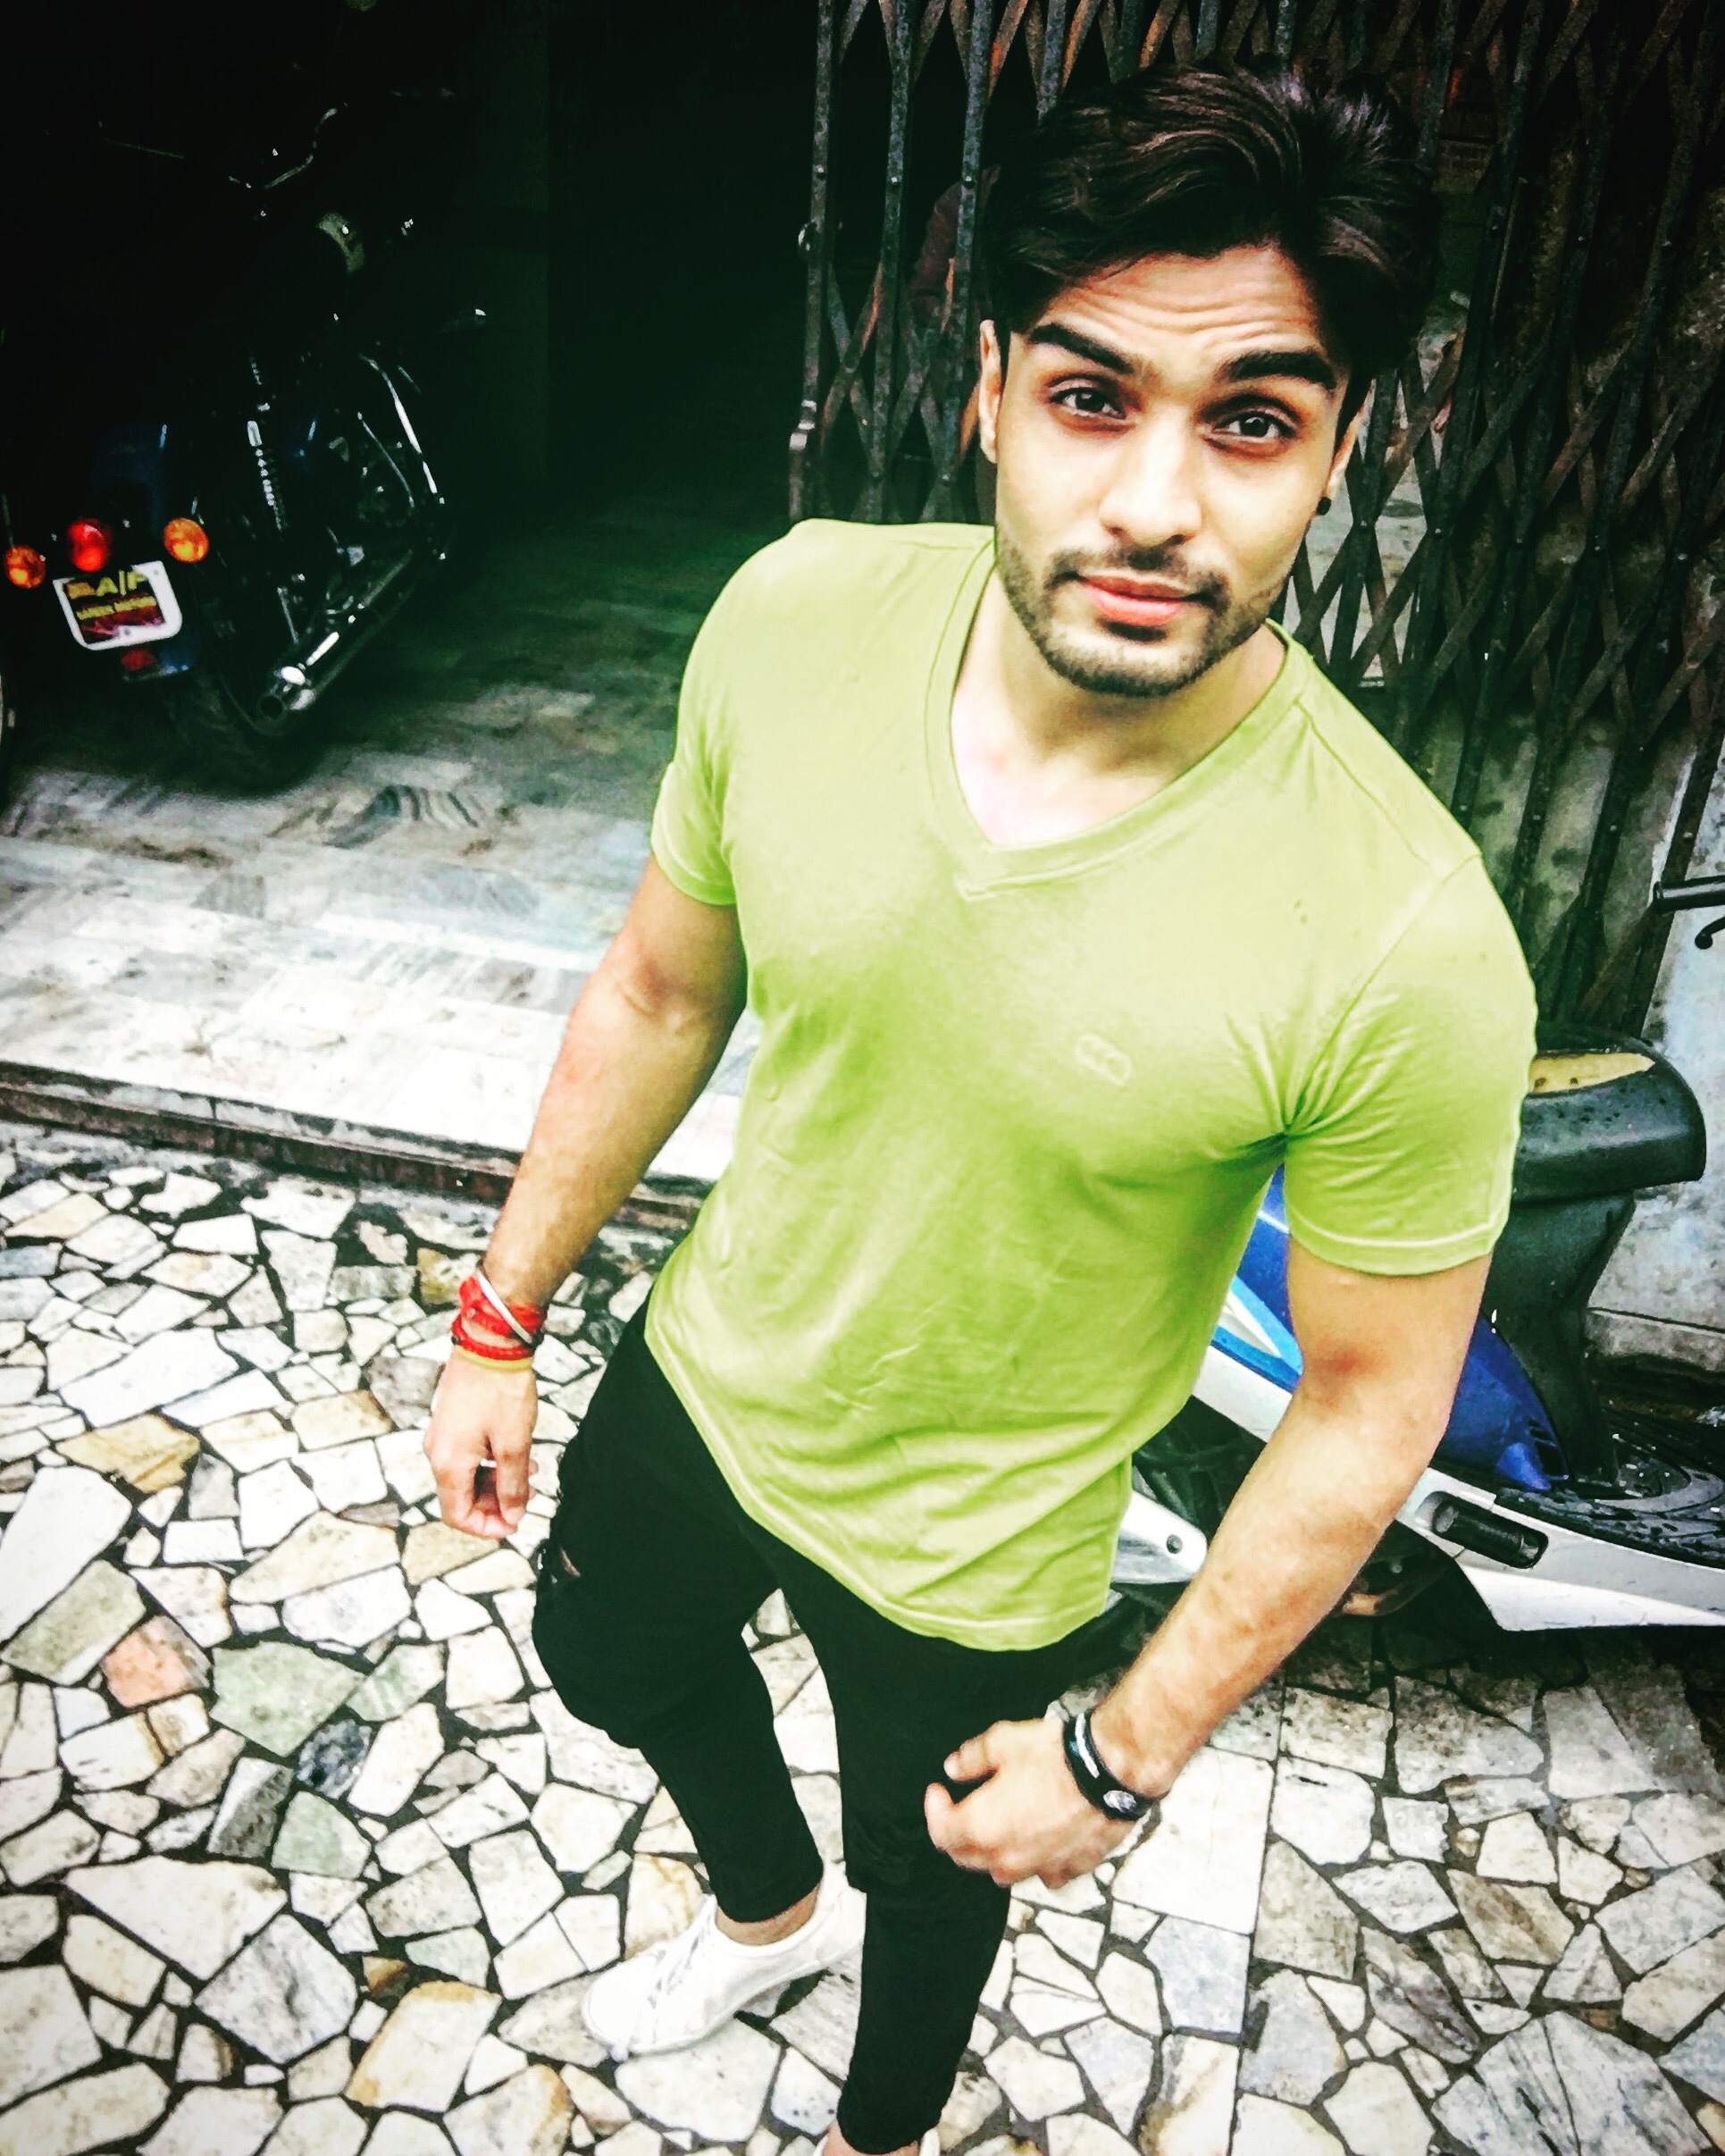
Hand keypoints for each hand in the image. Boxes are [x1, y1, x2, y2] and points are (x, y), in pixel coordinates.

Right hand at [423, 1353, 538, 1538]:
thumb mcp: (514, 1444)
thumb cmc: (501, 1390)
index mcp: (447, 1463)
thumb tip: (512, 1515)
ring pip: (466, 1475)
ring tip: (529, 1475)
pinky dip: (490, 1463)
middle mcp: (437, 1452)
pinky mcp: (451, 1421)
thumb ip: (512, 1484)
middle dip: (494, 1505)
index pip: (457, 1515)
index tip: (513, 1525)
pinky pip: (466, 1455)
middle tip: (526, 1499)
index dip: (485, 1527)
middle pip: (460, 1497)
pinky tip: (518, 1456)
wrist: (490, 1342)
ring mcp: (442, 1435)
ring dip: (496, 1482)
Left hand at [924, 1715, 1134, 1888]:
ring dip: (996, 1851)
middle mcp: (1006, 1857)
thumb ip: (972, 1757)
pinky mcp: (1070, 1869)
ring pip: (1005, 1870)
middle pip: (968, 1857)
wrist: (1107, 1773)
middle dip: (959, 1833)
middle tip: (962, 1808)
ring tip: (1001, 1825)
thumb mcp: (1003, 1742)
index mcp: (981, 1827)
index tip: (938, 1791)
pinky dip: (1037, 1860)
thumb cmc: (1054, 1757)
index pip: (941, 1833)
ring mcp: (1039, 1867)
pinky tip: (1041, 1839)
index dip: (934, 1810)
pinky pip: (1045, 1873)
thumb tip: (954, 1767)